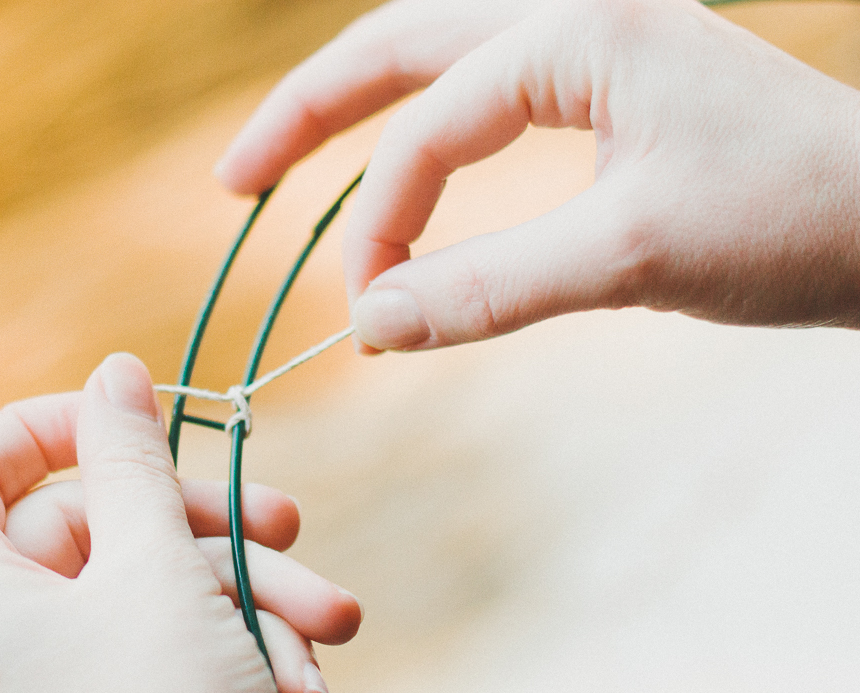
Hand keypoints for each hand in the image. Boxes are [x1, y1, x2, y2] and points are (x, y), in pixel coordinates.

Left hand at [0, 354, 361, 692]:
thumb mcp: (155, 564)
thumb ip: (129, 456)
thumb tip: (115, 370)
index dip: (58, 425)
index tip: (140, 415)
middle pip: (83, 530)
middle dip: (203, 528)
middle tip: (288, 515)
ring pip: (128, 595)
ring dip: (237, 598)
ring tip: (330, 622)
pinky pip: (133, 656)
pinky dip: (215, 653)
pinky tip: (301, 683)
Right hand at [217, 0, 859, 349]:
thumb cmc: (794, 221)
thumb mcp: (628, 257)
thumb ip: (487, 288)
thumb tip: (369, 326)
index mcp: (577, 28)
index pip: (429, 129)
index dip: (382, 226)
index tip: (371, 317)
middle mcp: (576, 14)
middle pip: (400, 44)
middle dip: (310, 111)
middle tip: (235, 179)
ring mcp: (597, 44)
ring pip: (440, 61)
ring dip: (364, 108)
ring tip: (291, 155)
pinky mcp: (616, 88)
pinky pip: (492, 98)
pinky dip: (433, 138)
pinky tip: (409, 170)